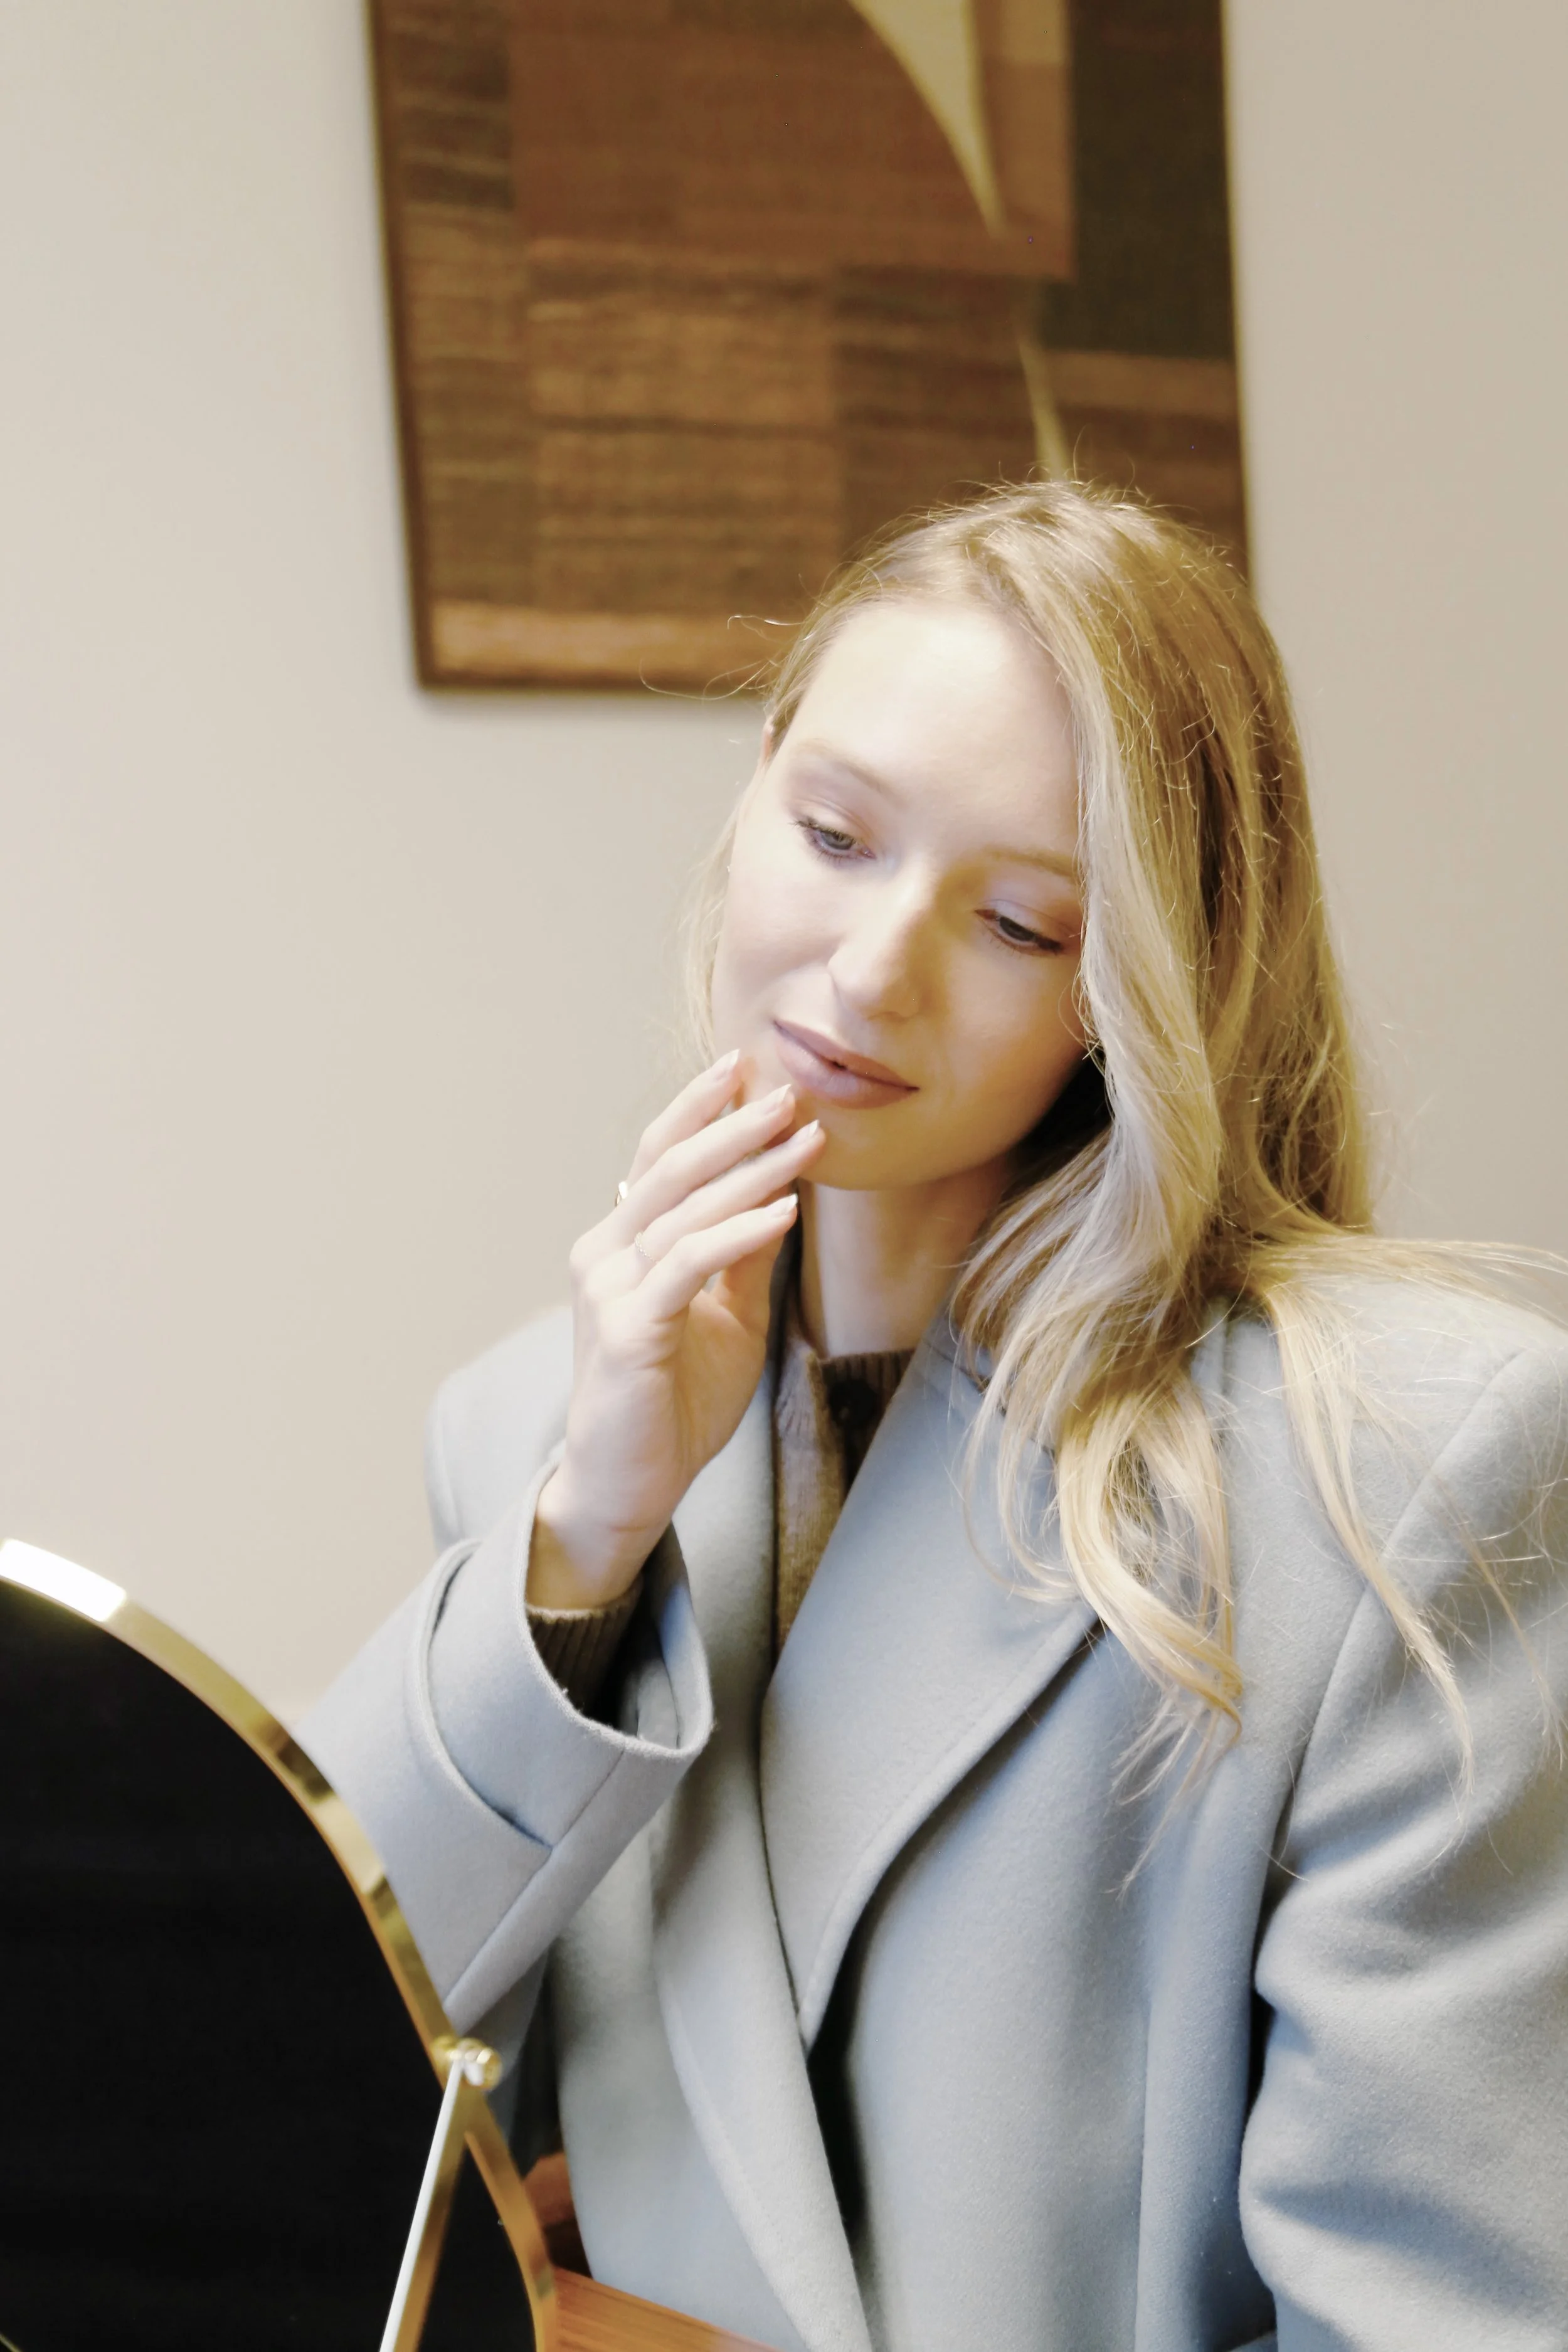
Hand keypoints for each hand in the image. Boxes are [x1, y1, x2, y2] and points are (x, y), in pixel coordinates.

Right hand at [528, 1052, 825, 1608]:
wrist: (628, 1482)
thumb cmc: (673, 1401)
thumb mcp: (727, 1315)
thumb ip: (743, 1256)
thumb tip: (780, 1191)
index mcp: (620, 1243)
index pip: (660, 1156)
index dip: (702, 1109)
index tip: (753, 1070)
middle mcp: (603, 1253)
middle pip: (670, 1166)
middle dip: (735, 1124)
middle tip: (791, 1091)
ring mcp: (609, 1290)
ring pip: (682, 1208)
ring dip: (751, 1169)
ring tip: (806, 1139)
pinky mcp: (627, 1330)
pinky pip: (688, 1264)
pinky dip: (738, 1231)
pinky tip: (784, 1209)